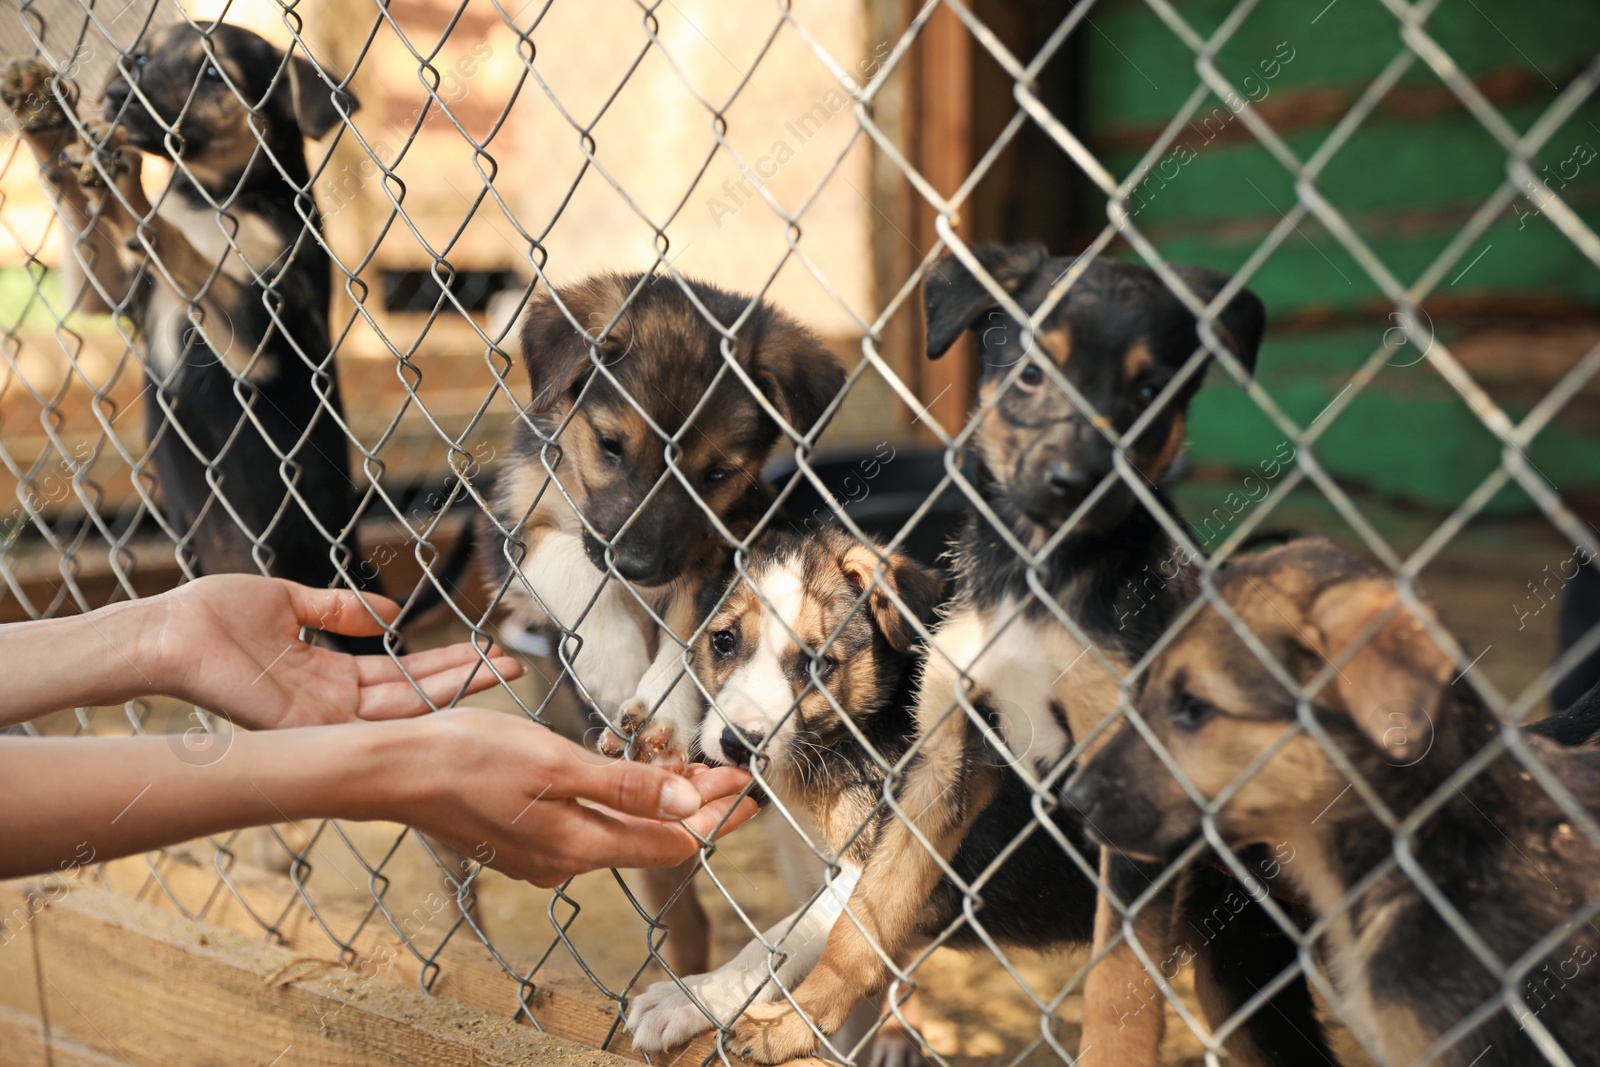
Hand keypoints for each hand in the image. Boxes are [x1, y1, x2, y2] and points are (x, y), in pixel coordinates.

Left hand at [142, 575, 522, 729]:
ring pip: (406, 711)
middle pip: (416, 697)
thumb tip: (391, 611)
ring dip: (457, 690)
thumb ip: (341, 609)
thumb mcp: (292, 601)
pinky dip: (417, 711)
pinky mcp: (308, 725)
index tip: (486, 648)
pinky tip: (455, 695)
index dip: (445, 663)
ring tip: (502, 671)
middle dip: (467, 680)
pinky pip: (371, 722)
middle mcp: (334, 706)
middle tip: (516, 665)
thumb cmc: (215, 615)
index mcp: (330, 677)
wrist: (171, 631)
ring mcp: (323, 720)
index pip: (402, 676)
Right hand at [382, 709, 757, 886]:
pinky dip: (622, 804)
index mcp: (579, 846)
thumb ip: (623, 786)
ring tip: (694, 774)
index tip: (749, 789)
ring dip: (660, 804)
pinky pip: (590, 826)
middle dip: (697, 806)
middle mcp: (565, 862)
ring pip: (621, 832)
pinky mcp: (524, 840)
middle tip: (733, 776)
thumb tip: (687, 801)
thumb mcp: (554, 763)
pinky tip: (629, 780)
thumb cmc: (468, 757)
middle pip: (652, 837)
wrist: (395, 771)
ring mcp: (543, 855)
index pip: (672, 840)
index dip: (716, 814)